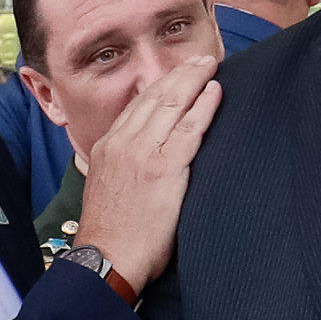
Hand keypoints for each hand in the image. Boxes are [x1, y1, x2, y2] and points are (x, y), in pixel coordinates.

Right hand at [73, 54, 222, 295]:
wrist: (105, 259)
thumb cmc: (110, 234)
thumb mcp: (105, 188)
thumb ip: (121, 166)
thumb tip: (139, 160)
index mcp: (108, 147)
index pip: (137, 105)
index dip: (160, 86)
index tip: (177, 75)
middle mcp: (123, 143)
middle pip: (155, 96)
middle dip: (180, 74)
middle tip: (200, 60)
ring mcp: (143, 153)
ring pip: (172, 104)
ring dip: (195, 80)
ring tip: (211, 66)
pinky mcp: (164, 169)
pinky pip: (189, 129)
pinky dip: (204, 106)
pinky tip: (216, 92)